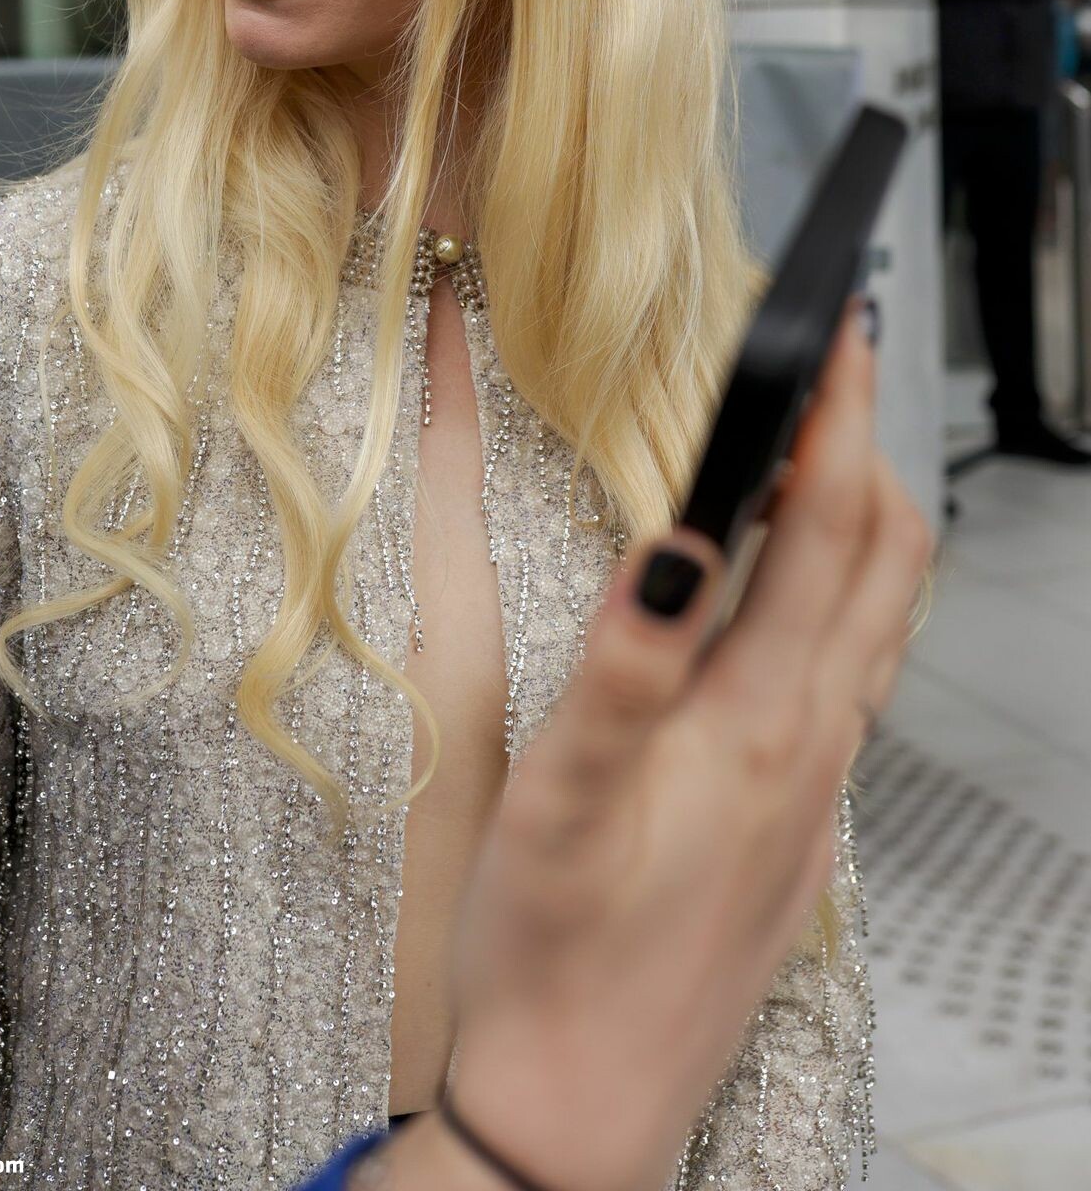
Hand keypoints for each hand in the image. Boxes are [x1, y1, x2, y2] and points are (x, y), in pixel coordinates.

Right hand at [381, 306, 931, 1190]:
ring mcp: (816, 795)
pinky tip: (786, 607)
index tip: (844, 331)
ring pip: (880, 628)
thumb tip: (680, 543)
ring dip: (865, 525)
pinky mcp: (799, 831)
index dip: (842, 418)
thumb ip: (626, 667)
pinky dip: (843, 604)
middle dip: (870, 450)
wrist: (580, 1108)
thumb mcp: (560, 801)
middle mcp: (813, 748)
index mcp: (760, 720)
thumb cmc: (552, 953)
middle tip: (837, 371)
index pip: (831, 530)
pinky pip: (853, 686)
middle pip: (887, 567)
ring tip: (817, 462)